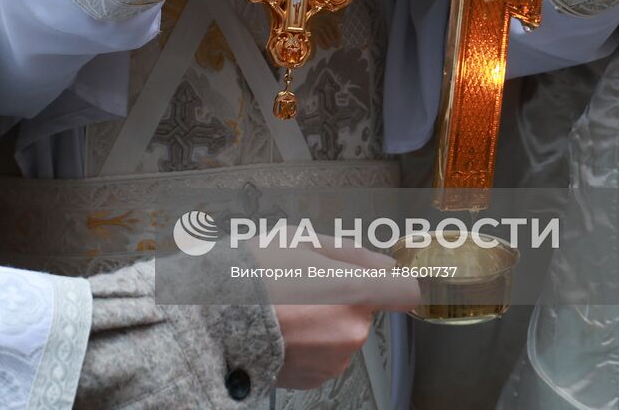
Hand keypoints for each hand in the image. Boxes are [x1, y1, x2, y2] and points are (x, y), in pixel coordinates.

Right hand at [254, 240, 418, 389]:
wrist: (214, 322)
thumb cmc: (250, 276)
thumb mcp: (299, 241)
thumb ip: (351, 253)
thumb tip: (386, 264)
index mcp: (352, 291)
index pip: (404, 291)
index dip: (396, 282)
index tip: (388, 279)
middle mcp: (351, 329)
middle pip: (363, 308)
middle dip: (341, 297)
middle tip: (302, 284)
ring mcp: (335, 358)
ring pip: (343, 332)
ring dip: (324, 322)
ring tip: (286, 309)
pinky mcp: (317, 378)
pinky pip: (326, 354)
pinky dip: (310, 344)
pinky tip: (283, 330)